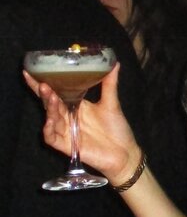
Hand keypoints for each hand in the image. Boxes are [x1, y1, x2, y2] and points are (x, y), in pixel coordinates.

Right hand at [23, 65, 139, 183]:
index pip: (55, 92)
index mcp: (75, 105)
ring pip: (51, 118)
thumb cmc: (117, 129)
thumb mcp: (112, 104)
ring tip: (50, 97)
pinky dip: (49, 130)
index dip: (41, 83)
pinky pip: (51, 138)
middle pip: (50, 104)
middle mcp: (68, 117)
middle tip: (43, 84)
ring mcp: (66, 132)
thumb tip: (114, 63)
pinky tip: (50, 121)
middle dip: (45, 94)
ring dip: (49, 108)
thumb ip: (109, 84)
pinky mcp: (67, 146)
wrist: (125, 153)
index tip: (31, 71)